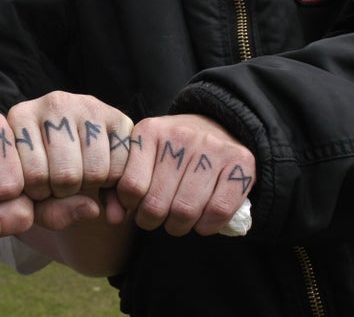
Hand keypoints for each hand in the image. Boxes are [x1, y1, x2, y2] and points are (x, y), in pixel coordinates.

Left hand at [7, 91, 133, 200]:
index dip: (38, 195)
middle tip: (61, 185)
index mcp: (21, 116)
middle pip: (66, 175)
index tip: (37, 188)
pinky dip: (113, 182)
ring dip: (90, 188)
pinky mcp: (118, 117)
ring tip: (79, 177)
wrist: (72, 149)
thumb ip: (46, 213)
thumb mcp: (29, 196)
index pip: (33, 175)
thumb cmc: (40, 174)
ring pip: (95, 172)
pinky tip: (99, 172)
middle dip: (65, 192)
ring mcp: (87, 106)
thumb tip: (91, 210)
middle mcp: (54, 103)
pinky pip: (120, 167)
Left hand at [117, 114, 255, 235]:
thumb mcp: (142, 156)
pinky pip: (219, 210)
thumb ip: (119, 186)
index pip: (131, 186)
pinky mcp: (240, 161)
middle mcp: (181, 135)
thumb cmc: (170, 151)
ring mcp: (212, 147)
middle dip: (152, 220)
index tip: (136, 205)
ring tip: (176, 221)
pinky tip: (201, 222)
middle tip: (155, 219)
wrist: (217, 126)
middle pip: (158, 203)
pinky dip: (207, 226)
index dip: (131, 206)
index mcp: (150, 131)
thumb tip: (113, 219)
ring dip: (178, 226)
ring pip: (186, 210)